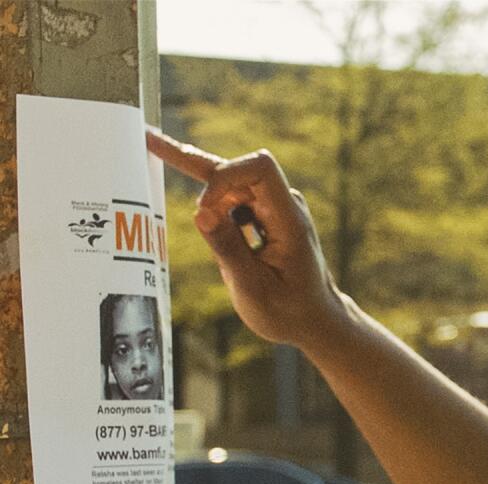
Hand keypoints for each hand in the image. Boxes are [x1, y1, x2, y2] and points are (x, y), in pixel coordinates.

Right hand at [145, 129, 345, 348]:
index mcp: (289, 220)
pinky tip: (190, 200)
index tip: (203, 209)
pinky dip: (210, 200)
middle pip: (239, 169)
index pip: (259, 169)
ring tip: (158, 156)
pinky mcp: (265, 218)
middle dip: (194, 162)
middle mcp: (285, 206)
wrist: (314, 319)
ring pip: (232, 183)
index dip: (225, 178)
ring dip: (200, 183)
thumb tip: (199, 212)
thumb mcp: (253, 288)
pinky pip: (234, 199)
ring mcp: (276, 210)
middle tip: (150, 140)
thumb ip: (228, 250)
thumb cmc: (289, 310)